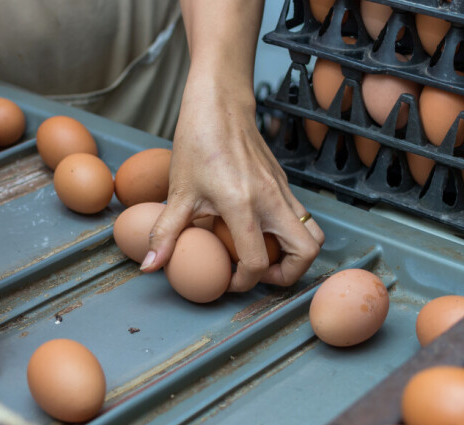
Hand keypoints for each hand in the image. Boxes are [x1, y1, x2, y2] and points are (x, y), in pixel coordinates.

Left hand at [141, 84, 324, 289]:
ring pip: (313, 232)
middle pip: (308, 252)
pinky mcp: (284, 183)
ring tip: (267, 257)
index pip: (258, 262)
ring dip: (295, 254)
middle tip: (261, 275)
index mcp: (244, 205)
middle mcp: (272, 200)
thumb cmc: (198, 142)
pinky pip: (300, 216)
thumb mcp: (178, 192)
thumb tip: (150, 265)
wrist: (219, 104)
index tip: (228, 281)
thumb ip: (165, 233)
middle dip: (288, 274)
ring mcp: (283, 190)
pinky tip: (257, 230)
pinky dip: (288, 233)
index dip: (244, 282)